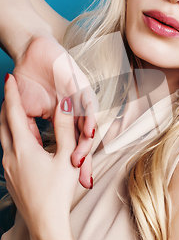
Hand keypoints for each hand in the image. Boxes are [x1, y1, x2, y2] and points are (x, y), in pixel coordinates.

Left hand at [0, 74, 86, 239]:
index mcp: (23, 148)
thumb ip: (65, 128)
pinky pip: (7, 150)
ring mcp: (8, 168)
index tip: (10, 78)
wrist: (45, 224)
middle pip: (2, 123)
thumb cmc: (59, 192)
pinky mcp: (11, 178)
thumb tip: (65, 105)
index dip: (12, 94)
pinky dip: (12, 137)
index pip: (13, 113)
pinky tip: (22, 141)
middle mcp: (10, 156)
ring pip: (3, 137)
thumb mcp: (67, 157)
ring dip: (7, 122)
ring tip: (14, 112)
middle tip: (10, 91)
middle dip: (5, 105)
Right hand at [13, 34, 98, 188]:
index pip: (71, 146)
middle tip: (82, 179)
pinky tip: (87, 131)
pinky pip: (88, 103)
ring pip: (88, 125)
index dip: (72, 164)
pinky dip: (88, 117)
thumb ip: (33, 129)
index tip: (72, 186)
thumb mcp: (28, 112)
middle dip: (84, 160)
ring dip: (85, 143)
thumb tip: (35, 152)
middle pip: (84, 141)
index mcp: (66, 121)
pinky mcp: (82, 85)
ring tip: (81, 161)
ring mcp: (81, 100)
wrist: (32, 53)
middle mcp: (77, 113)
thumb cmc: (30, 82)